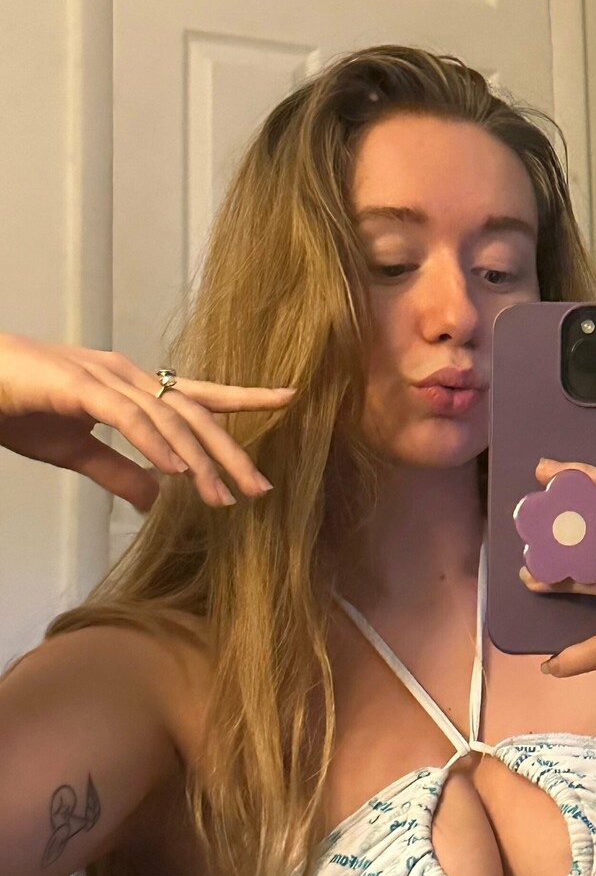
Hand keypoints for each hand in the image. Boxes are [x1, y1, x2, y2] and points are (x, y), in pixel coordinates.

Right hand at [0, 331, 295, 512]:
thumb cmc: (16, 406)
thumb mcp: (73, 450)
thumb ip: (117, 470)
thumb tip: (157, 499)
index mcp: (129, 386)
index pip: (197, 395)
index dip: (244, 397)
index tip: (289, 398)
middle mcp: (127, 376)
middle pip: (193, 414)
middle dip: (229, 451)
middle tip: (261, 488)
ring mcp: (105, 377)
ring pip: (167, 419)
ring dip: (197, 460)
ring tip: (222, 495)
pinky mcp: (78, 386)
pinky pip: (127, 417)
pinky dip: (154, 443)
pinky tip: (176, 470)